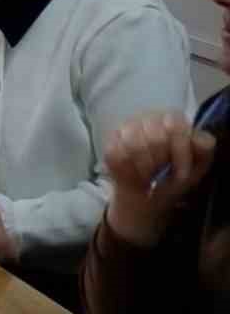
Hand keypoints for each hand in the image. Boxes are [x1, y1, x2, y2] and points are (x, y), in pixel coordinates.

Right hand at [103, 110, 215, 247]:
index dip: (180, 151)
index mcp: (172, 119)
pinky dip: (129, 172)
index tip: (182, 172)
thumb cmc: (173, 177)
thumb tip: (197, 138)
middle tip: (162, 174)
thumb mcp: (197, 166)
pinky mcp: (110, 144)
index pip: (176, 125)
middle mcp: (147, 118)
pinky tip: (134, 176)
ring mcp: (125, 129)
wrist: (147, 195)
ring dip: (145, 169)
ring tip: (149, 176)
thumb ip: (203, 149)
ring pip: (134, 145)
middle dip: (162, 163)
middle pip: (156, 137)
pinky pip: (117, 155)